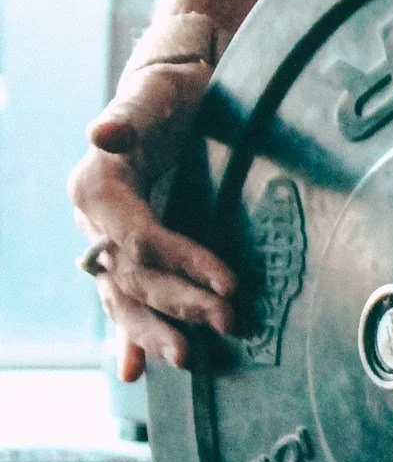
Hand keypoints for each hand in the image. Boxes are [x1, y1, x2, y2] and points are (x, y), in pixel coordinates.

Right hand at [68, 61, 238, 380]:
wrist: (169, 90)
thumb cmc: (168, 91)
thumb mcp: (153, 95)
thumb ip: (128, 117)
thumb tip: (102, 133)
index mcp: (96, 187)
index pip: (139, 237)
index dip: (182, 261)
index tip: (230, 283)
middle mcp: (94, 219)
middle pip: (132, 275)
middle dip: (178, 305)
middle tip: (226, 325)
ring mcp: (106, 239)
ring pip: (124, 296)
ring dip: (152, 332)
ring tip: (185, 360)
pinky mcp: (126, 250)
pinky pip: (124, 298)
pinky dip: (129, 334)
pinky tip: (135, 370)